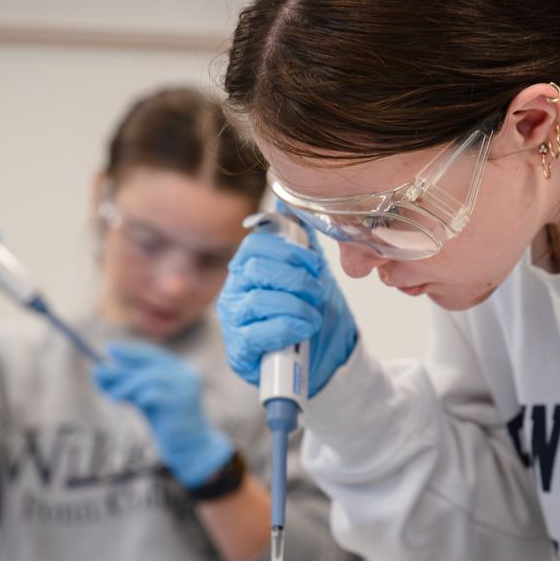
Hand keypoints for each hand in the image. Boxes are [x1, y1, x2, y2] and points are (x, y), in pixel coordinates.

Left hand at [93, 342, 232, 488]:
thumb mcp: (144, 399)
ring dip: (126, 386)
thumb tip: (98, 372)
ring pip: (147, 378)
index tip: (110, 350)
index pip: (152, 355)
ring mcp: (185, 387)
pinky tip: (140, 405)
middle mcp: (185, 374)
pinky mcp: (180, 402)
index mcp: (180, 369)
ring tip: (114, 397)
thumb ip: (127, 385)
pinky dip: (140, 398)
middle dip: (121, 371)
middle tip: (98, 375)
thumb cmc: (166, 421)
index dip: (131, 352)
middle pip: (147, 366)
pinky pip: (152, 394)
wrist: (188, 446)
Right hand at [215, 220, 356, 397]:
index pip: (256, 243)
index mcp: (248, 268)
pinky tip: (304, 329)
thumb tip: (288, 199)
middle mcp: (234, 292)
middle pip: (257, 268)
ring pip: (258, 299)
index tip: (315, 264)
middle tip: (317, 293)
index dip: (289, 250)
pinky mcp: (239, 351)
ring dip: (296, 306)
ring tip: (314, 315)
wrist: (326, 361)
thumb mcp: (312, 273)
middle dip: (297, 279)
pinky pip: (257, 333)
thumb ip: (300, 239)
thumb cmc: (312, 316)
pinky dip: (288, 328)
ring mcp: (233, 322)